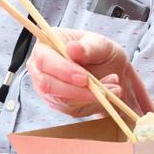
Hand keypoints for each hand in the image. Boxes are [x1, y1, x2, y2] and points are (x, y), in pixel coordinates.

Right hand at [28, 29, 142, 117]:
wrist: (109, 69)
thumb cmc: (101, 51)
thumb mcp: (101, 44)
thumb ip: (88, 47)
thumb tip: (72, 48)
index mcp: (45, 46)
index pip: (44, 61)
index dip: (63, 71)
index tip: (85, 78)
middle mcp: (40, 68)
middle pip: (47, 85)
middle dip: (77, 90)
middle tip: (103, 90)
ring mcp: (46, 88)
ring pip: (62, 100)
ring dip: (90, 97)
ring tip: (113, 86)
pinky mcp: (57, 103)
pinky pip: (72, 109)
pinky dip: (93, 103)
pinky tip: (107, 93)